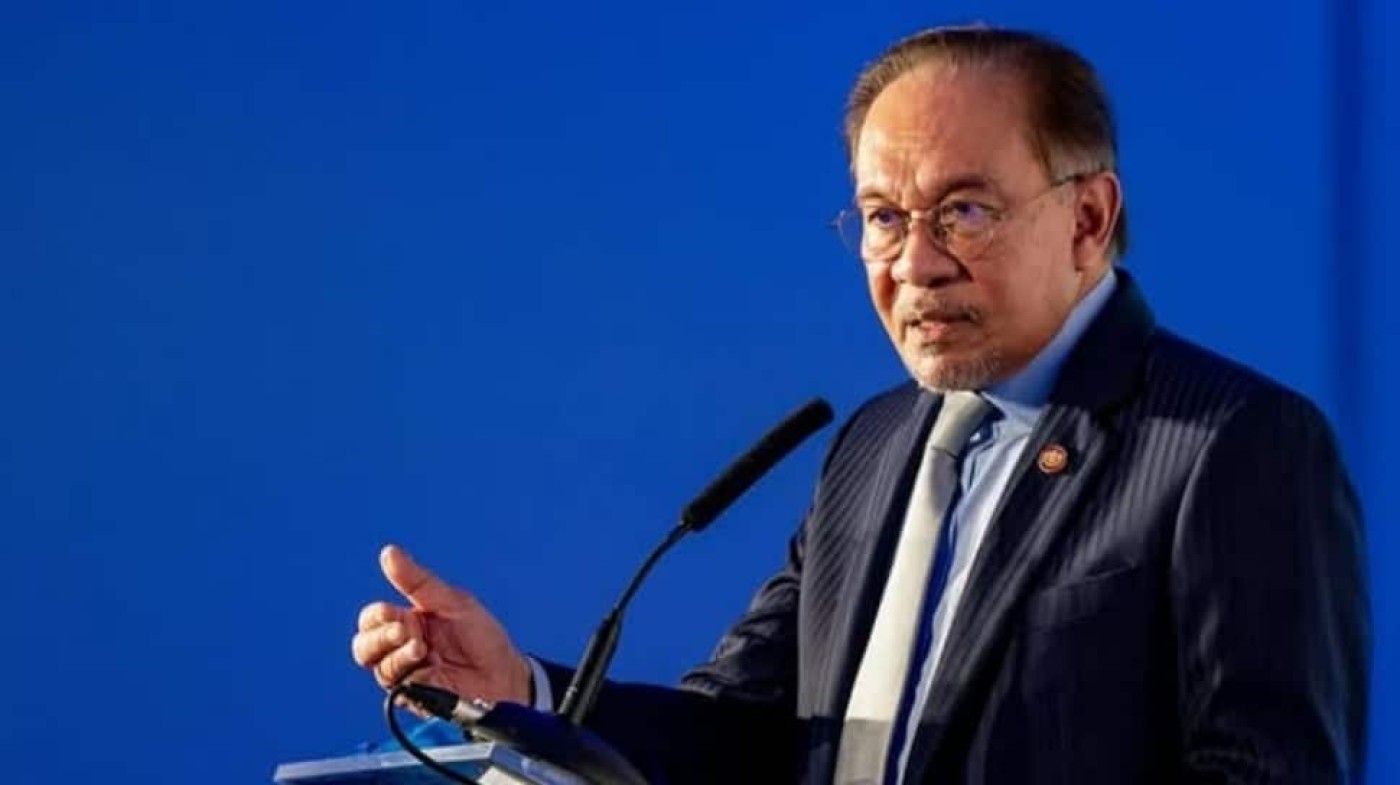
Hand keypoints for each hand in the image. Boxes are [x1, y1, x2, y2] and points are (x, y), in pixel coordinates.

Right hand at [352, 544, 531, 707]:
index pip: (373, 618)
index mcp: (408, 622)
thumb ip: (418, 581)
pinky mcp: (414, 696)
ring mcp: (407, 673)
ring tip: (421, 648)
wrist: (505, 673)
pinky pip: (395, 687)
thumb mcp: (453, 601)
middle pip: (364, 645)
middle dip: (380, 636)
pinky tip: (425, 666)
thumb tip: (389, 553)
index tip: (395, 611)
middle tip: (407, 630)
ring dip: (397, 653)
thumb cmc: (482, 637)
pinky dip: (406, 673)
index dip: (378, 616)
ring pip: (377, 665)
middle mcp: (402, 649)